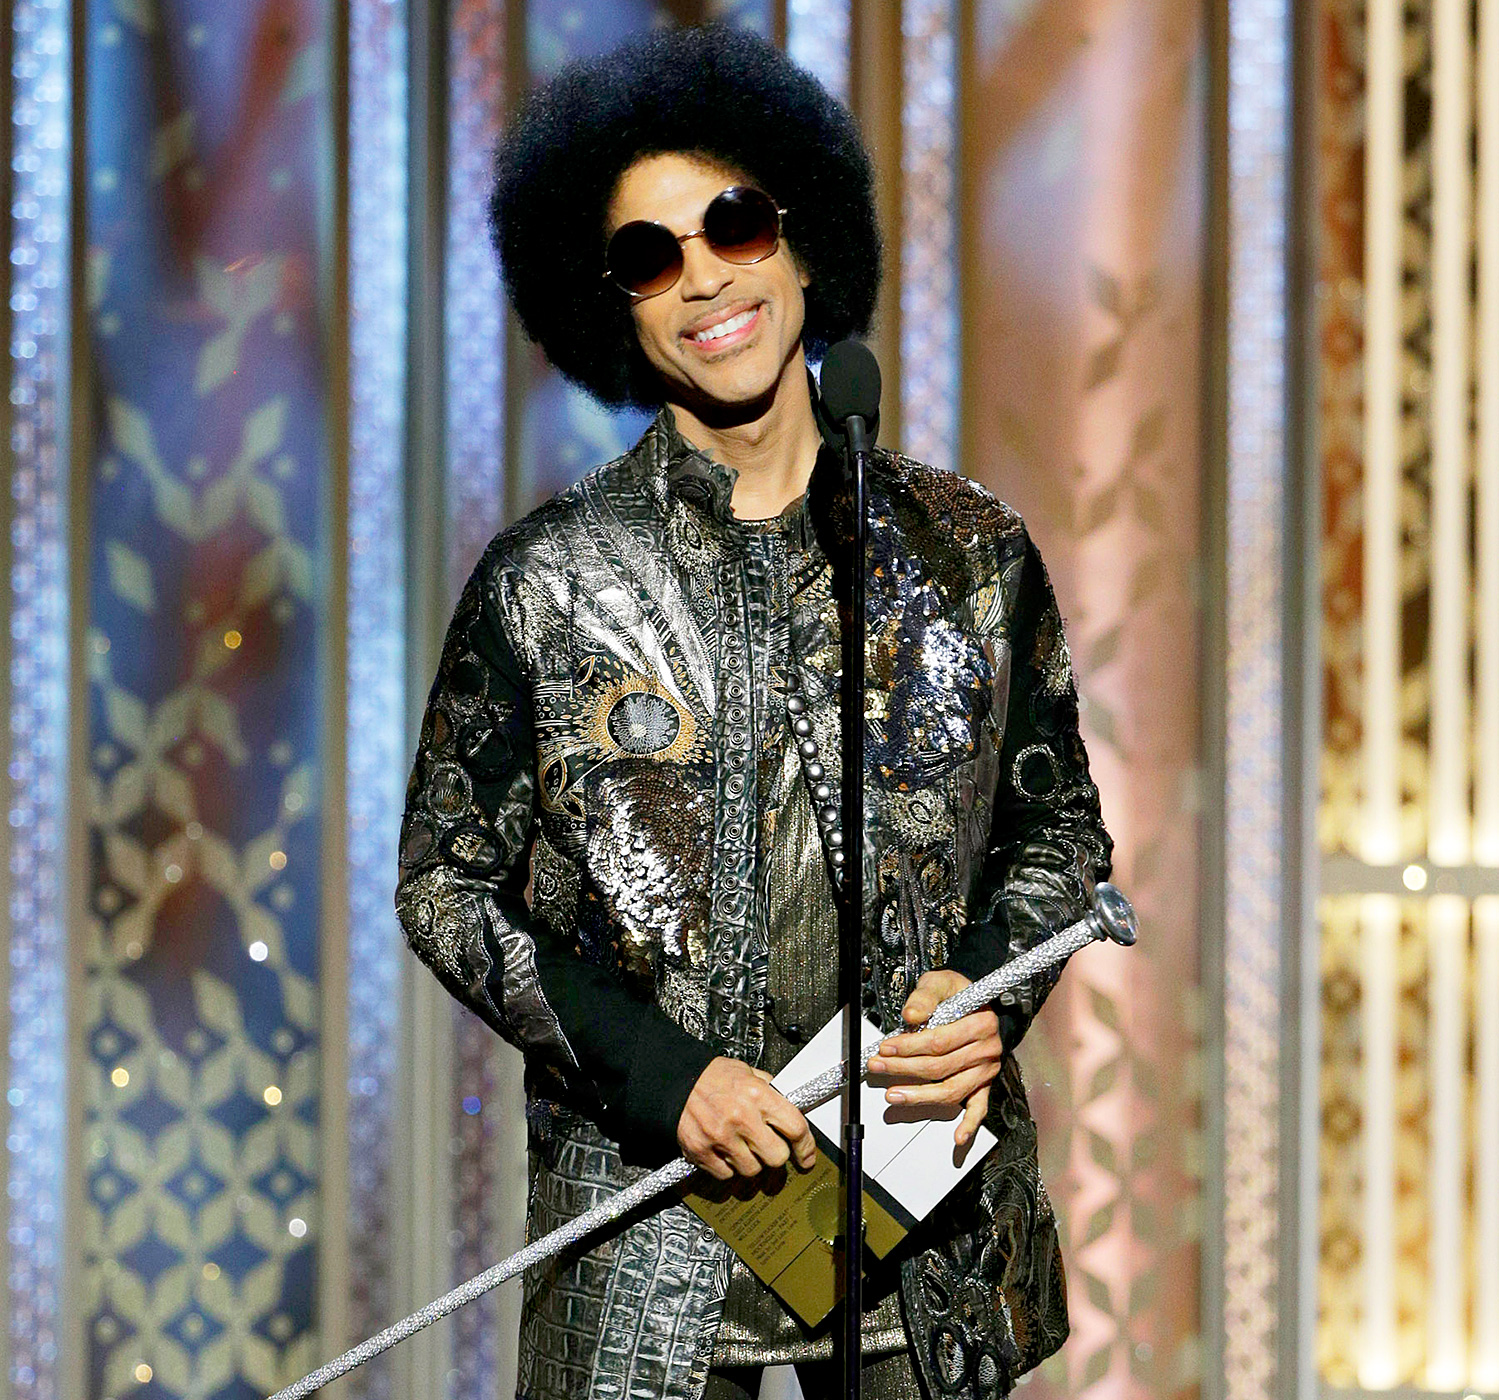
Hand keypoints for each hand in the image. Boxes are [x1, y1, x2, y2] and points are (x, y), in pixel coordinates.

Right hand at [677, 1056, 816, 1180]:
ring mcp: (721, 1137)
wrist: (674, 1080)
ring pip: (752, 1170)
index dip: (806, 1146)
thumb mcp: (748, 1072)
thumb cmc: (711, 1076)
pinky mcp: (702, 1152)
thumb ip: (771, 1090)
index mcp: (757, 1095)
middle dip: (775, 1154)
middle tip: (768, 1146)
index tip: (806, 1155)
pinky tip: (724, 1151)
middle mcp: (741, 1117)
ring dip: (751, 1162)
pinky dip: (728, 1168)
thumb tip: (791, 1106)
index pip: (795, 1128)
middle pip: (776, 1157)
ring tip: (741, 1146)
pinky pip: (726, 1175)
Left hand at [865, 969, 1001, 1146]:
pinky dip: (970, 1124)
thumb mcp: (940, 982)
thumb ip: (925, 996)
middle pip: (941, 1067)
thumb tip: (911, 1015)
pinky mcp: (984, 1083)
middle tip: (878, 1068)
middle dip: (905, 1069)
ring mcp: (986, 1069)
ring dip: (921, 1096)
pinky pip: (980, 1107)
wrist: (979, 1000)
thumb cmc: (959, 993)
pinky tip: (958, 1137)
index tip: (886, 1048)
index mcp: (980, 1022)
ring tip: (894, 1095)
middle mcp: (987, 1048)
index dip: (910, 1046)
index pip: (940, 1041)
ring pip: (952, 1090)